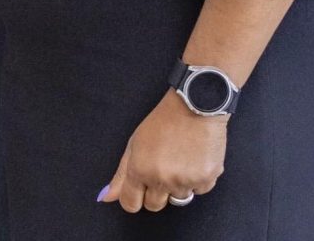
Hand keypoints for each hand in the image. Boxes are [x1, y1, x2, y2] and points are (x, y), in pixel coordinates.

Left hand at [99, 91, 226, 211]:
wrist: (194, 107)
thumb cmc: (162, 122)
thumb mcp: (135, 144)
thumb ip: (121, 173)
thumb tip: (106, 198)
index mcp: (140, 170)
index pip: (130, 204)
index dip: (133, 198)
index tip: (138, 190)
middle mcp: (162, 180)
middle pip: (154, 206)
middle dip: (154, 193)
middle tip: (161, 169)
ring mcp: (185, 182)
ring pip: (178, 199)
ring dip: (177, 186)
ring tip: (179, 160)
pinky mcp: (207, 180)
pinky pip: (198, 191)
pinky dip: (196, 180)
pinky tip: (195, 159)